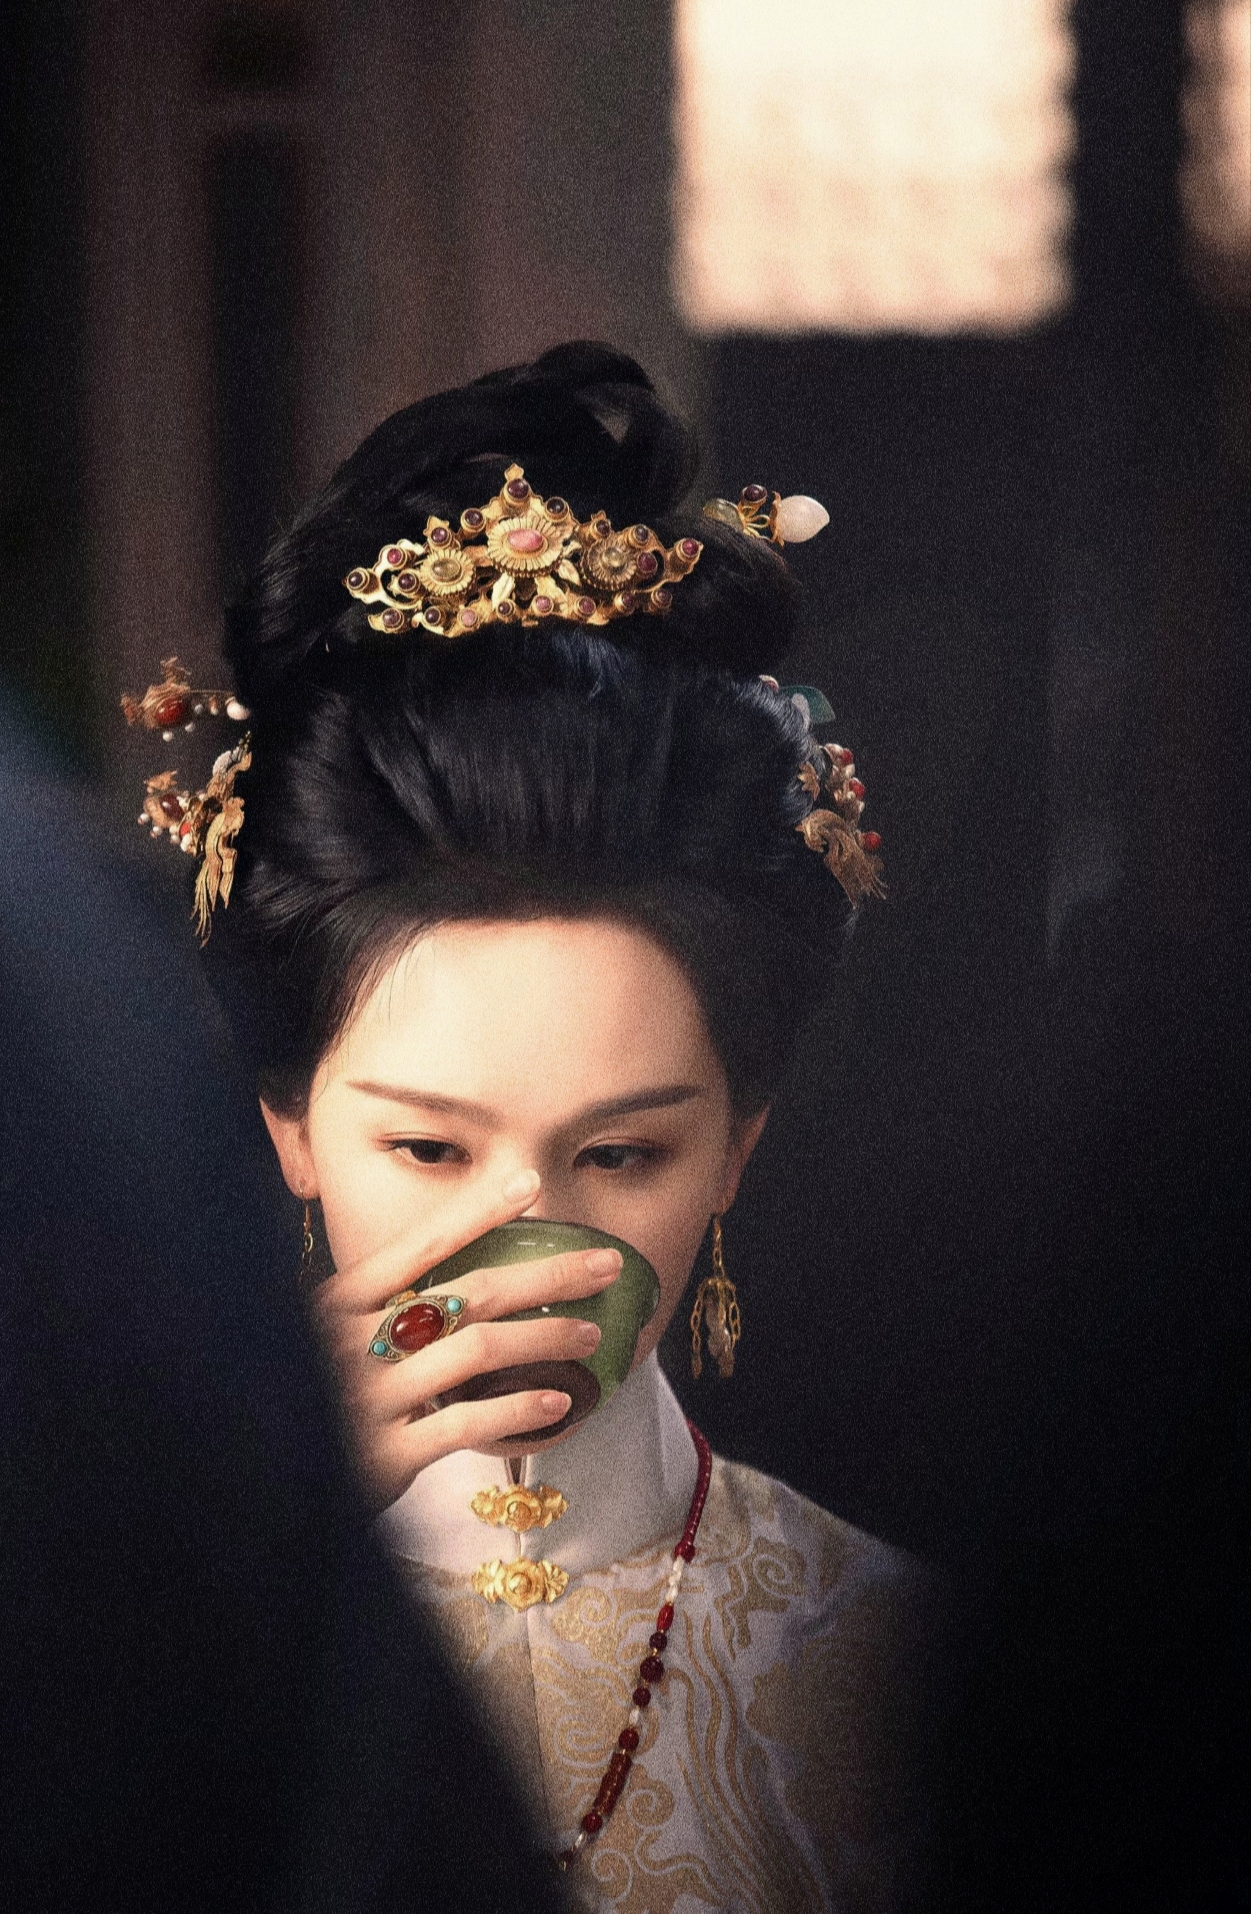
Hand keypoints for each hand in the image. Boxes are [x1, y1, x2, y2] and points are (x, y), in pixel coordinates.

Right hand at [310, 1171, 620, 1508]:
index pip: (420, 1243)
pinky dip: (518, 1409)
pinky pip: (466, 1423)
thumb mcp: (328, 1342)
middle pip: (469, 1292)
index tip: (531, 1182)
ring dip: (546, 1338)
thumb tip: (458, 1280)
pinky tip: (557, 1403)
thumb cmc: (310, 1402)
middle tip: (606, 1265)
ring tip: (591, 1336)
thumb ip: (381, 1311)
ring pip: (477, 1350)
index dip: (477, 1209)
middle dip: (548, 1274)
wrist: (266, 1483)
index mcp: (338, 1302)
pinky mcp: (386, 1455)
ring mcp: (368, 1399)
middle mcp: (351, 1340)